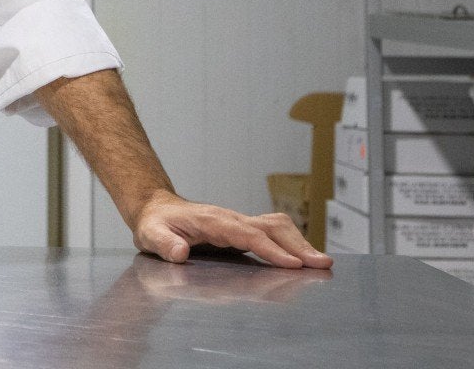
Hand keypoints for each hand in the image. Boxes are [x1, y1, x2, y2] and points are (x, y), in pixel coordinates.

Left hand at [129, 190, 332, 269]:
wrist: (156, 209)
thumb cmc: (155, 224)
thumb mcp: (150, 234)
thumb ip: (164, 243)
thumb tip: (181, 252)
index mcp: (213, 221)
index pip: (248, 235)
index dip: (271, 249)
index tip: (293, 264)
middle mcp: (231, 219)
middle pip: (272, 227)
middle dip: (298, 245)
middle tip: (322, 264)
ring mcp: (239, 223)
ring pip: (277, 227)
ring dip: (300, 243)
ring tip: (322, 264)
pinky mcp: (243, 230)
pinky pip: (273, 233)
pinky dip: (292, 244)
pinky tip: (304, 260)